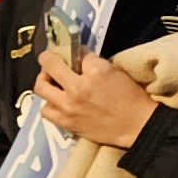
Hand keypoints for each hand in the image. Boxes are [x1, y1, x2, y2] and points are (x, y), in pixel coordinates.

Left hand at [34, 52, 158, 150]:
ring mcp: (68, 106)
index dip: (77, 52)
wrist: (136, 125)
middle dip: (48, 58)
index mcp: (96, 71)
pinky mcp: (65, 122)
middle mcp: (78, 87)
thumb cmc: (131, 97)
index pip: (78, 53)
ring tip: (52, 82)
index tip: (77, 54)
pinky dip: (49, 103)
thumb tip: (81, 60)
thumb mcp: (117, 72)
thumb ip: (96, 64)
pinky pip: (45, 110)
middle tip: (51, 60)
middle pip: (50, 65)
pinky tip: (57, 102)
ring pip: (41, 87)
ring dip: (44, 81)